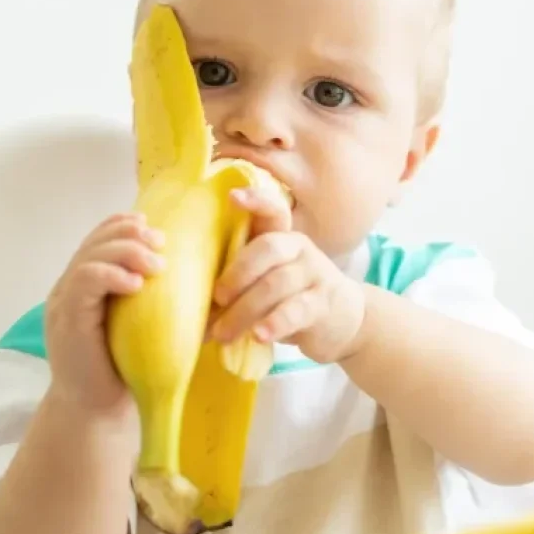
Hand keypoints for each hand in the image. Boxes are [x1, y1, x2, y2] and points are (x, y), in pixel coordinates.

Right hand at [44, 212, 165, 412]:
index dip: (125, 225)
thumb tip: (221, 289)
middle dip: (130, 234)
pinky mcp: (67, 321)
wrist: (98, 412)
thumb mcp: (151, 329)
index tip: (155, 228)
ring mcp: (66, 303)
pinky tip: (136, 283)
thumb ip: (171, 305)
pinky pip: (84, 283)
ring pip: (90, 257)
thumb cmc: (127, 370)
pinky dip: (111, 275)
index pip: (100, 238)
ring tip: (156, 263)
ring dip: (126, 251)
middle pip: (95, 241)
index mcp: (88, 283)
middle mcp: (72, 287)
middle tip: (161, 242)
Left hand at [207, 187, 364, 363]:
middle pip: (268, 248)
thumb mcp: (270, 280)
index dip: (256, 201)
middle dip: (237, 273)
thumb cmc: (292, 299)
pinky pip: (296, 310)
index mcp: (282, 238)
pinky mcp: (324, 304)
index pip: (273, 210)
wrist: (344, 321)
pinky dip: (274, 323)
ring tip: (223, 334)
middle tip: (217, 298)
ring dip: (244, 311)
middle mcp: (300, 249)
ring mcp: (315, 275)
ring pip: (276, 284)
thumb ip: (240, 280)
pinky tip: (259, 336)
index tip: (232, 197)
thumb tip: (189, 300)